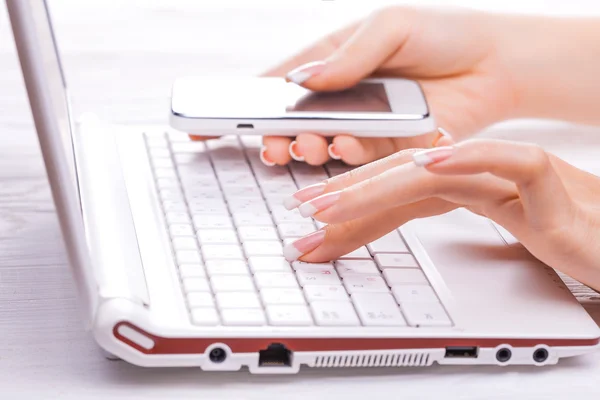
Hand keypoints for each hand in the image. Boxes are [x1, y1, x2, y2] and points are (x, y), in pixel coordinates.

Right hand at [257, 6, 518, 165]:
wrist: (494, 64)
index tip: (208, 124)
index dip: (242, 106)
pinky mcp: (387, 148)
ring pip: (322, 146)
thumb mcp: (389, 27)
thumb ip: (348, 55)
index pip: (276, 87)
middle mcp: (341, 99)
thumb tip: (303, 80)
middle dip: (276, 138)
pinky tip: (345, 145)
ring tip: (307, 145)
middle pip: (293, 124)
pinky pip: (360, 158)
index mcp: (331, 63)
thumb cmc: (440, 34)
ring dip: (309, 149)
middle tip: (275, 144)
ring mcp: (362, 125)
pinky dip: (347, 155)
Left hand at [282, 130, 599, 291]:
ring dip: (380, 185)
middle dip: (349, 194)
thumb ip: (461, 240)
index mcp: (472, 188)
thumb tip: (405, 241)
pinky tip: (429, 167)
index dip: (355, 206)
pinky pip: (511, 163)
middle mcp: (485, 176)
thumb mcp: (505, 245)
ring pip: (438, 171)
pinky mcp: (554, 186)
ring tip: (332, 203)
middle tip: (302, 211)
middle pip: (406, 177)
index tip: (314, 225)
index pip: (401, 192)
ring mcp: (515, 178)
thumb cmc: (574, 240)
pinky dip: (470, 160)